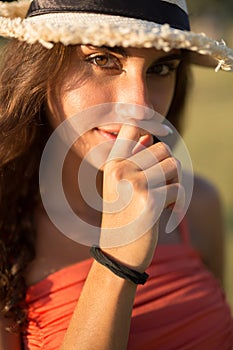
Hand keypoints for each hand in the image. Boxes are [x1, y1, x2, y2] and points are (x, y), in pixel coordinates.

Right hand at [100, 124, 183, 271]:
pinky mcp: (148, 199)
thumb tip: (149, 133)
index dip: (149, 123)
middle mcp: (118, 168)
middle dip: (169, 168)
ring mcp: (132, 182)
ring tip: (165, 199)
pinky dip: (178, 202)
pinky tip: (167, 213)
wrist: (118, 252)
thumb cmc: (124, 216)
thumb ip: (134, 158)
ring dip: (174, 183)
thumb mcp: (121, 184)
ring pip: (172, 165)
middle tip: (163, 186)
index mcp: (111, 163)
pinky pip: (177, 189)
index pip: (132, 127)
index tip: (161, 129)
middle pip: (162, 148)